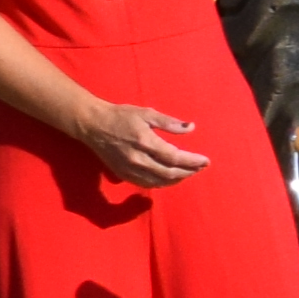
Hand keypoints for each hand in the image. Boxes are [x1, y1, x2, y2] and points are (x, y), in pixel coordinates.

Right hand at [76, 99, 207, 188]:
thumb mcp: (147, 113)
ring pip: (158, 182)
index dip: (192, 161)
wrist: (93, 125)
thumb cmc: (121, 116)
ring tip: (188, 173)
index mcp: (145, 142)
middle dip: (188, 172)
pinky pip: (146, 184)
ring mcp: (129, 169)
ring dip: (176, 180)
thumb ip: (169, 122)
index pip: (174, 157)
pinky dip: (161, 183)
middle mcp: (138, 159)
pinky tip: (169, 178)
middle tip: (200, 168)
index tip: (205, 161)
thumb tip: (191, 128)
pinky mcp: (123, 174)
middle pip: (169, 173)